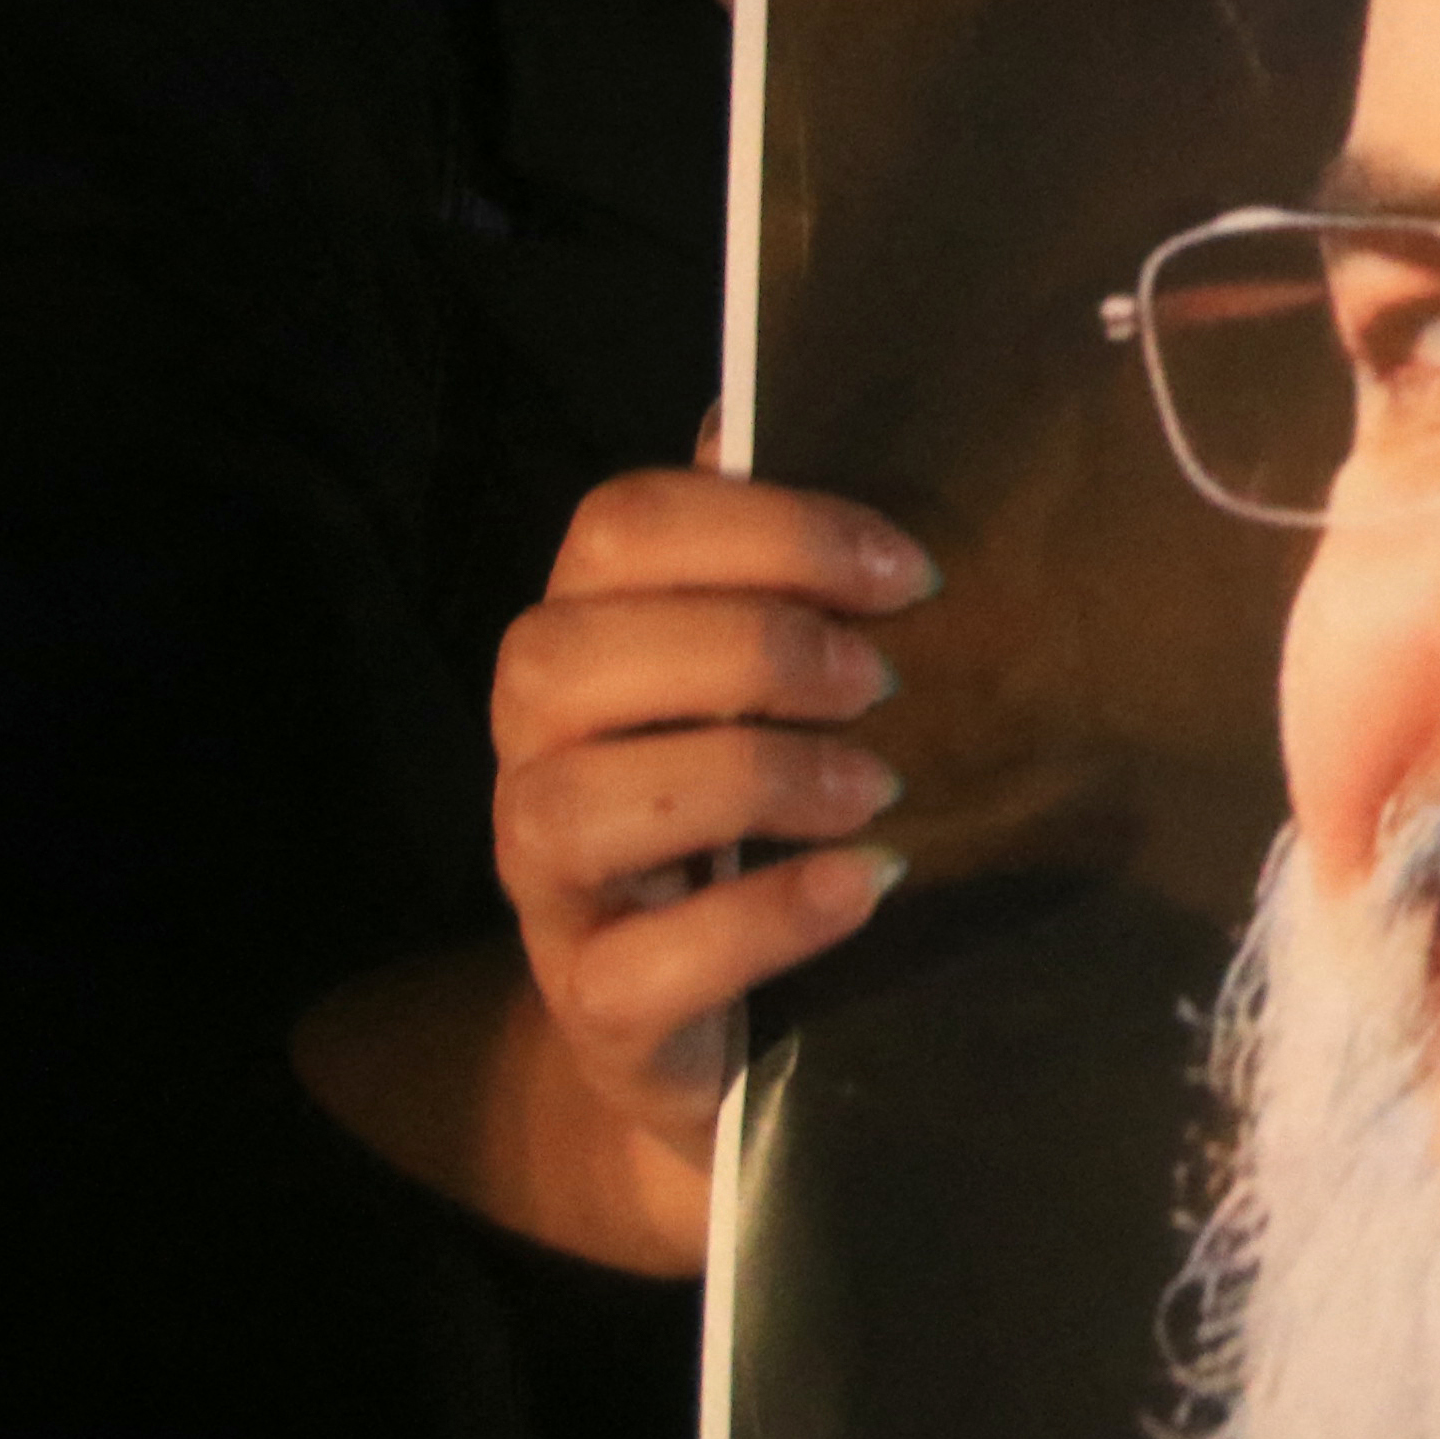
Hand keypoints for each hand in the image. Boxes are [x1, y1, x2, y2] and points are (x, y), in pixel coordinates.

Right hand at [484, 462, 940, 1252]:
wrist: (723, 1034)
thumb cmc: (753, 821)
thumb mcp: (761, 687)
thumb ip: (753, 561)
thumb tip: (752, 404)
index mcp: (581, 643)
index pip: (617, 529)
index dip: (766, 527)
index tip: (904, 570)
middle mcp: (535, 754)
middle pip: (565, 653)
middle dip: (742, 644)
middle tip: (881, 676)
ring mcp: (547, 887)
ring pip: (577, 802)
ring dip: (748, 776)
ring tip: (877, 788)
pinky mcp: (594, 1008)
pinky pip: (640, 961)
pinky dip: (763, 916)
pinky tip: (862, 886)